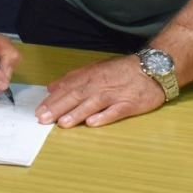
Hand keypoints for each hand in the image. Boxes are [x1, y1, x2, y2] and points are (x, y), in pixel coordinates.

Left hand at [37, 56, 163, 127]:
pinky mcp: (129, 104)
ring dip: (77, 113)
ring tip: (63, 123)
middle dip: (58, 108)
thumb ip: (73, 78)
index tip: (39, 110)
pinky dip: (104, 117)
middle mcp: (100, 85)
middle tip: (43, 119)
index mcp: (91, 76)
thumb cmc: (122, 71)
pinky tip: (93, 123)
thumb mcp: (96, 69)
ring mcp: (115, 95)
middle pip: (76, 96)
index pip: (68, 88)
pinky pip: (115, 112)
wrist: (153, 68)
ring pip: (93, 104)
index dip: (53, 100)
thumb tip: (52, 87)